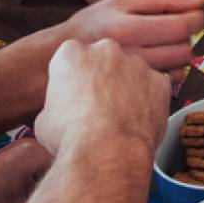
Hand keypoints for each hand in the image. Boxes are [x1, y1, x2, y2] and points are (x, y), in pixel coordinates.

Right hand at [34, 39, 168, 159]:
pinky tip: (139, 122)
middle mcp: (105, 50)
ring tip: (119, 119)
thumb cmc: (70, 136)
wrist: (105, 151)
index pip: (71, 59)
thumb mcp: (44, 120)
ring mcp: (135, 64)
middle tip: (98, 107)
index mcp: (71, 54)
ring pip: (131, 72)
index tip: (74, 96)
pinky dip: (149, 101)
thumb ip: (57, 105)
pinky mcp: (159, 81)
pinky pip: (154, 87)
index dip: (72, 80)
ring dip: (127, 89)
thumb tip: (61, 114)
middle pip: (104, 60)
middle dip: (102, 78)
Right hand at [59, 0, 203, 71]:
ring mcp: (133, 76)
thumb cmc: (95, 23)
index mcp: (127, 28)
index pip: (181, 25)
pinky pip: (172, 79)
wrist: (61, 56)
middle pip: (184, 47)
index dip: (197, 17)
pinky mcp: (137, 90)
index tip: (197, 13)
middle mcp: (131, 55)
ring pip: (181, 64)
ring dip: (183, 50)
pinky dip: (173, 67)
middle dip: (191, 34)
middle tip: (183, 25)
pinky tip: (159, 57)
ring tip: (168, 40)